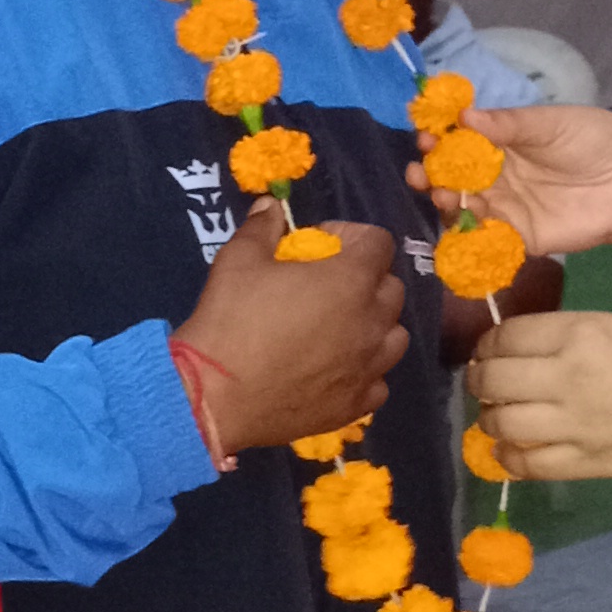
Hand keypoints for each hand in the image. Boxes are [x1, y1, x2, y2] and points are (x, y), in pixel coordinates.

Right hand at [176, 205, 405, 454]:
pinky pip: (378, 381)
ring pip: (394, 337)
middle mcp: (371, 323)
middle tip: (329, 286)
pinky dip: (365, 371)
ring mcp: (369, 367)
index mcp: (351, 280)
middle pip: (392, 289)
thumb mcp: (239, 260)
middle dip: (366, 279)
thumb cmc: (230, 321)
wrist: (216, 397)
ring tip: (340, 329)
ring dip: (374, 326)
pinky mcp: (357, 404)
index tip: (323, 245)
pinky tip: (337, 370)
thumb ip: (262, 228)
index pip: (380, 243)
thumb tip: (271, 206)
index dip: (353, 236)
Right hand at [413, 104, 611, 260]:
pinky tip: (458, 223)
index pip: (458, 140)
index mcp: (501, 142)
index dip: (438, 137)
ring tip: (438, 191)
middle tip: (420, 169)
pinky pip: (487, 238)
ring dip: (445, 201)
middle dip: (432, 172)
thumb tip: (463, 116)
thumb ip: (509, 124)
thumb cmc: (596, 140)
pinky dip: (468, 234)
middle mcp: (497, 175)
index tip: (423, 132)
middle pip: (453, 176)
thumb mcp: (551, 123)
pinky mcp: (521, 238)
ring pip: (464, 207)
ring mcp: (507, 208)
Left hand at [467, 308, 611, 484]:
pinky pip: (526, 464)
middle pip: (492, 380)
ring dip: (490, 419)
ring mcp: (574, 425)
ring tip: (499, 415)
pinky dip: (508, 457)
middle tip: (485, 383)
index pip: (505, 337)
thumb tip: (516, 350)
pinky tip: (511, 450)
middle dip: (479, 381)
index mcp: (579, 334)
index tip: (490, 351)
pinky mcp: (585, 464)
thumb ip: (565, 337)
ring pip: (500, 424)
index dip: (488, 344)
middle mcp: (568, 377)